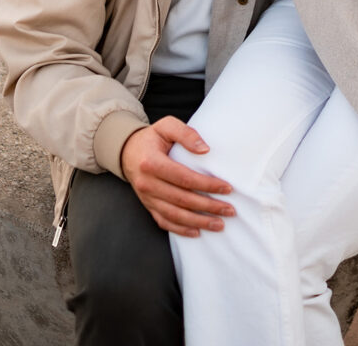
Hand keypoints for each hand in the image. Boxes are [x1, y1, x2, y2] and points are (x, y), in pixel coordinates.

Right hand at [121, 116, 235, 236]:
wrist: (127, 152)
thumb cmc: (152, 138)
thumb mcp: (166, 126)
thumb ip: (186, 134)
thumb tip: (205, 150)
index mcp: (152, 163)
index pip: (185, 178)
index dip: (207, 185)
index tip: (227, 188)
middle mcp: (148, 183)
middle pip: (183, 199)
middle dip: (208, 207)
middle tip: (229, 210)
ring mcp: (147, 197)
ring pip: (175, 215)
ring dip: (199, 222)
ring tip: (219, 224)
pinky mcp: (148, 206)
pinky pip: (164, 222)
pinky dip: (181, 229)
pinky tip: (197, 232)